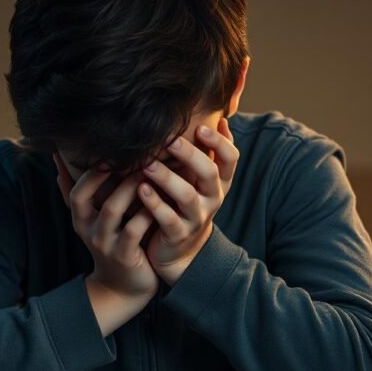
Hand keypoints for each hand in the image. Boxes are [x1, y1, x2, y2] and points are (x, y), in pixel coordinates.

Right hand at [53, 153, 159, 334]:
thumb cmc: (112, 244)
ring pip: (113, 210)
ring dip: (131, 188)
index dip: (90, 170)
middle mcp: (89, 230)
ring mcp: (105, 244)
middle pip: (89, 196)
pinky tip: (160, 198)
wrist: (123, 289)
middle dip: (110, 173)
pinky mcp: (125, 256)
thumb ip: (75, 191)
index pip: (76, 189)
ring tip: (150, 169)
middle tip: (136, 152)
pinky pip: (134, 231)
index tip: (110, 148)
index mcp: (81, 218)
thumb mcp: (90, 219)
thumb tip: (57, 158)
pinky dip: (146, 213)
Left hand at [137, 117, 238, 284]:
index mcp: (220, 182)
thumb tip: (221, 120)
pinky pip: (167, 218)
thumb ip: (211, 153)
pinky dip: (154, 203)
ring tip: (148, 165)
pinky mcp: (178, 233)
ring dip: (167, 178)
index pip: (231, 159)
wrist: (180, 250)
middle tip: (172, 141)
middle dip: (191, 156)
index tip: (202, 127)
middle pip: (209, 174)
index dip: (220, 143)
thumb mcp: (202, 180)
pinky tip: (140, 189)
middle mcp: (213, 199)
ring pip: (186, 196)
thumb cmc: (187, 204)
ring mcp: (197, 217)